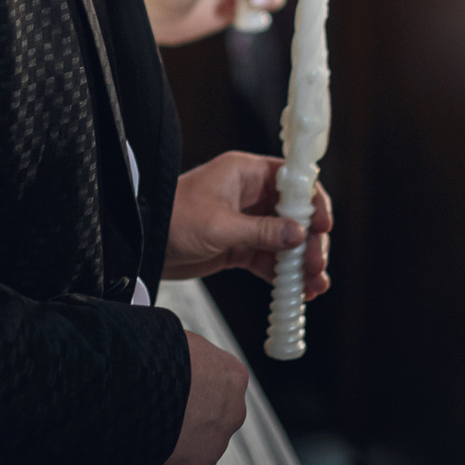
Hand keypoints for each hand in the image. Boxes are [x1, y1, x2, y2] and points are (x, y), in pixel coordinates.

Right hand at [150, 330, 247, 464]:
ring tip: (142, 437)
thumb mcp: (178, 342)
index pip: (213, 390)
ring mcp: (218, 442)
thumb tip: (164, 355)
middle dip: (185, 423)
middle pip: (208, 423)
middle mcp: (233, 410)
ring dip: (174, 448)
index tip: (165, 395)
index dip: (187, 395)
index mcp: (232, 375)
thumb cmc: (156, 350)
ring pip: (196, 452)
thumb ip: (182, 356)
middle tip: (153, 416)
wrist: (147, 374)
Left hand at [162, 151, 331, 299]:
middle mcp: (249, 195)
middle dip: (309, 241)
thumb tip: (299, 234)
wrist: (141, 243)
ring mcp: (245, 222)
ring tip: (314, 286)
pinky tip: (297, 291)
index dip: (312, 200)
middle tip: (316, 264)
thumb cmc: (173, 219)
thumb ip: (261, 231)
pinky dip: (282, 275)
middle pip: (293, 215)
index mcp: (245, 173)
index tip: (323, 225)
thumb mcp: (219, 225)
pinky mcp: (237, 247)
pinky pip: (268, 260)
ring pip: (284, 241)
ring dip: (300, 263)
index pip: (291, 180)